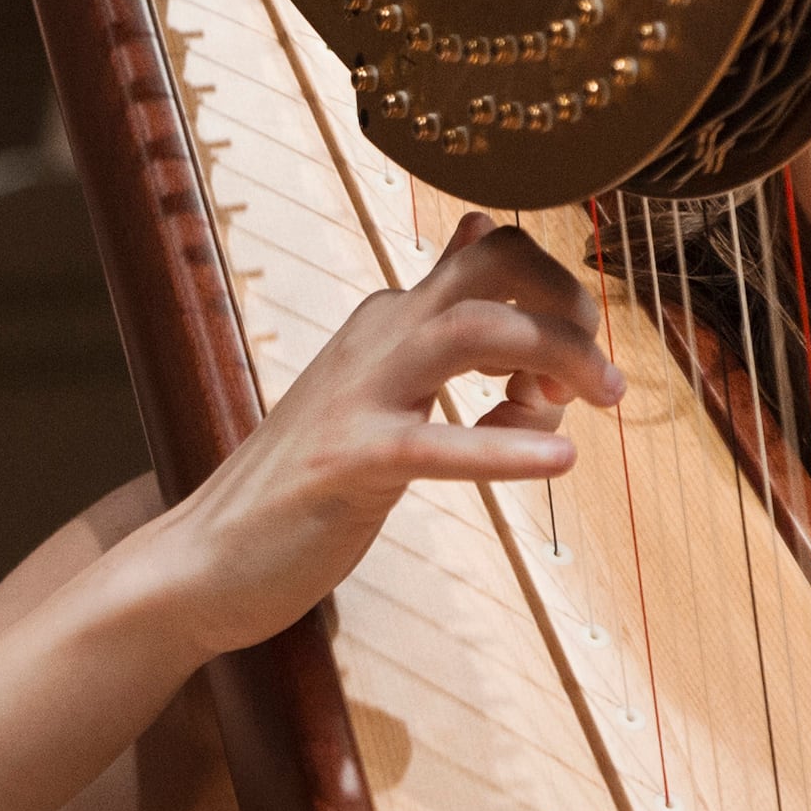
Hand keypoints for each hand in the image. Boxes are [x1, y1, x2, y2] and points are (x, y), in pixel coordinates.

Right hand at [110, 216, 623, 660]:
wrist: (207, 557)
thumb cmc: (305, 485)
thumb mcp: (382, 391)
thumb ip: (441, 330)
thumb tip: (502, 264)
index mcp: (386, 320)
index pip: (493, 253)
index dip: (554, 292)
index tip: (569, 366)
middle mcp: (374, 338)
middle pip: (493, 267)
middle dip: (568, 305)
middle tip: (603, 378)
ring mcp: (356, 396)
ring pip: (474, 332)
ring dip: (555, 358)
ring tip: (596, 405)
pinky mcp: (345, 463)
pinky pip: (437, 443)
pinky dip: (505, 448)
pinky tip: (558, 464)